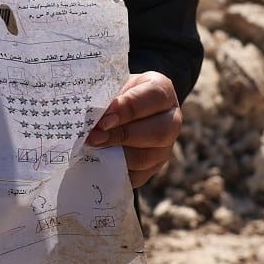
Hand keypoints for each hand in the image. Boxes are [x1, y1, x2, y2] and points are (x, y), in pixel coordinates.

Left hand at [85, 71, 180, 186]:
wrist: (116, 111)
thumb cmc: (113, 94)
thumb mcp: (111, 88)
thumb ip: (106, 98)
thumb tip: (92, 115)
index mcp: (162, 91)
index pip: (154, 96)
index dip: (129, 108)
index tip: (104, 118)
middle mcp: (171, 120)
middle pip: (158, 131)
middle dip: (122, 135)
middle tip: (94, 137)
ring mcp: (164, 147)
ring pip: (146, 157)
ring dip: (117, 155)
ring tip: (92, 151)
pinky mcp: (152, 168)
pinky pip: (136, 176)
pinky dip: (116, 172)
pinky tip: (98, 165)